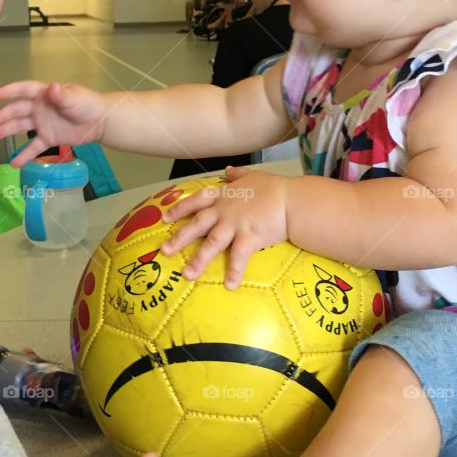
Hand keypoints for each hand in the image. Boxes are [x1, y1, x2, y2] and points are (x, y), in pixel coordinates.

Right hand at [0, 81, 106, 164]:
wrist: (100, 122)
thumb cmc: (87, 104)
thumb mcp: (75, 99)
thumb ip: (62, 96)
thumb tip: (52, 87)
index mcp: (44, 94)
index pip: (24, 90)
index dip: (10, 91)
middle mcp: (39, 108)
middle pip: (18, 111)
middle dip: (3, 116)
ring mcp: (42, 124)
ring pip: (20, 127)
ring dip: (6, 131)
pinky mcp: (48, 138)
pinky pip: (34, 147)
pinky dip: (25, 155)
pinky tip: (14, 163)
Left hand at [161, 166, 289, 288]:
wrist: (292, 200)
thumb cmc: (275, 187)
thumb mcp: (253, 175)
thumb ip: (238, 175)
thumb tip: (228, 170)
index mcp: (224, 196)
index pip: (196, 201)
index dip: (180, 209)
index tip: (165, 218)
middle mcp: (224, 211)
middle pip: (197, 225)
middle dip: (179, 238)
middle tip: (165, 250)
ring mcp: (235, 225)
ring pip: (211, 244)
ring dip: (198, 260)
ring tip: (188, 275)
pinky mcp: (249, 238)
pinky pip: (238, 257)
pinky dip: (234, 272)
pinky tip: (230, 286)